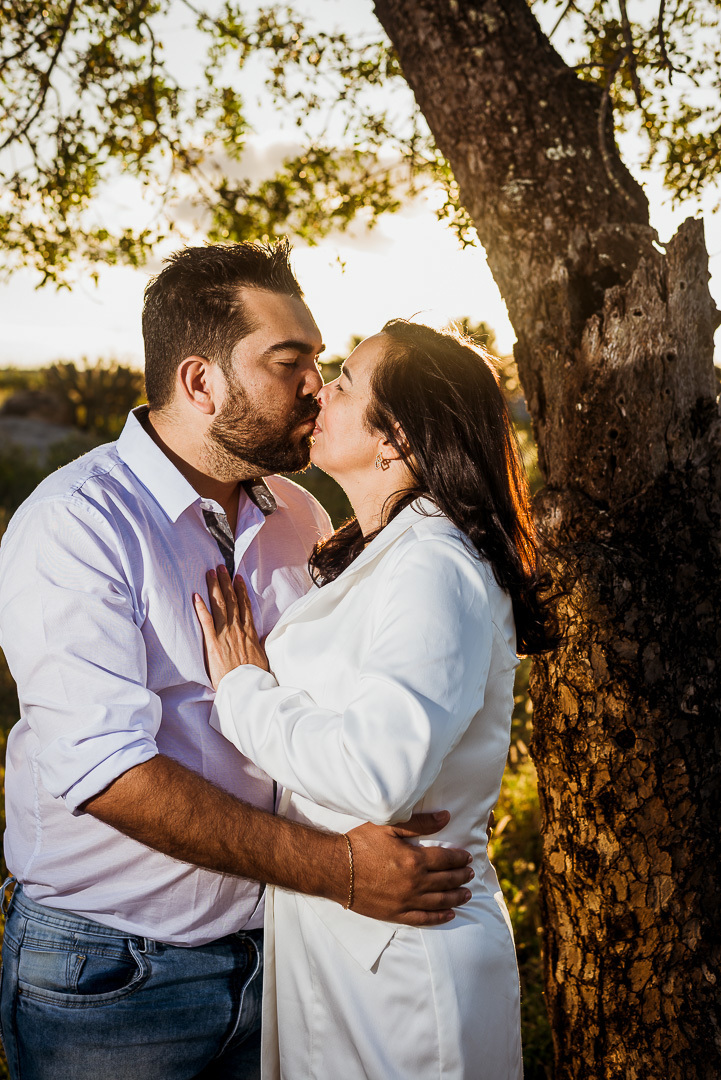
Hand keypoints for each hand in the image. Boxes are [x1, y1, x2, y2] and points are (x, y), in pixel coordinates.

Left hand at [194, 566, 269, 688]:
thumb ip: (259, 645)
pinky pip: (206, 622)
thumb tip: (262, 638)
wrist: (246, 686)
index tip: (237, 578)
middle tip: (221, 567)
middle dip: (226, 582)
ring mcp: (226, 634)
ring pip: (221, 605)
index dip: (240, 590)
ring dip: (215, 587)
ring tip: (210, 573)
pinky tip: (196, 596)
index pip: (245, 606)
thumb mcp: (262, 657)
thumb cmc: (254, 675)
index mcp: (250, 632)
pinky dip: (201, 608)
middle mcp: (238, 629)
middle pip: (232, 600)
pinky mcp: (213, 643)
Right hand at [346, 811, 473, 925]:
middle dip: (461, 877)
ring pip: (439, 901)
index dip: (460, 858)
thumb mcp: (389, 826)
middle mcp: (414, 883)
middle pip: (446, 881)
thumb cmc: (360, 843)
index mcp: (415, 860)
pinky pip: (423, 919)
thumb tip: (446, 817)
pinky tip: (449, 914)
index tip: (468, 857)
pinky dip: (439, 917)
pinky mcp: (395, 914)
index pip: (446, 860)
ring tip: (467, 894)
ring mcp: (406, 901)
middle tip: (470, 874)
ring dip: (456, 897)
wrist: (335, 869)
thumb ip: (420, 823)